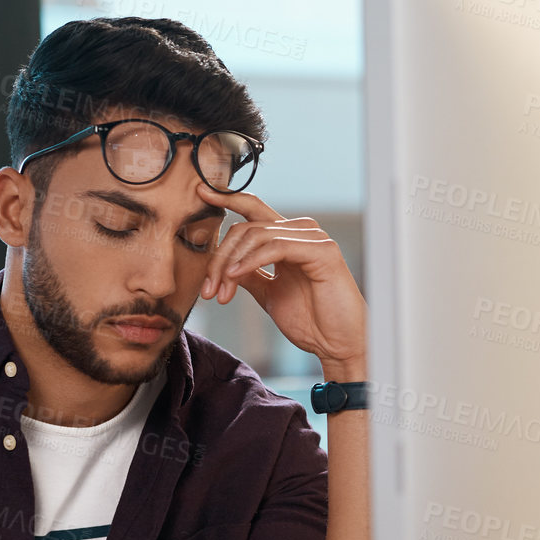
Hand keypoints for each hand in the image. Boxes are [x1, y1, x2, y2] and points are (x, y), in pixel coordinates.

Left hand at [196, 182, 366, 377]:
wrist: (337, 345)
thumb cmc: (311, 322)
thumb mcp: (268, 294)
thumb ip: (248, 274)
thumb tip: (222, 263)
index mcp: (289, 239)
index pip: (254, 210)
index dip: (228, 198)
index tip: (201, 193)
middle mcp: (301, 233)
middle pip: (247, 226)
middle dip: (221, 256)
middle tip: (209, 289)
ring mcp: (314, 239)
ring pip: (257, 234)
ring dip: (231, 263)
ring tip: (221, 292)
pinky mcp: (322, 251)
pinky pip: (276, 246)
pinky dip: (250, 261)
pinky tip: (235, 276)